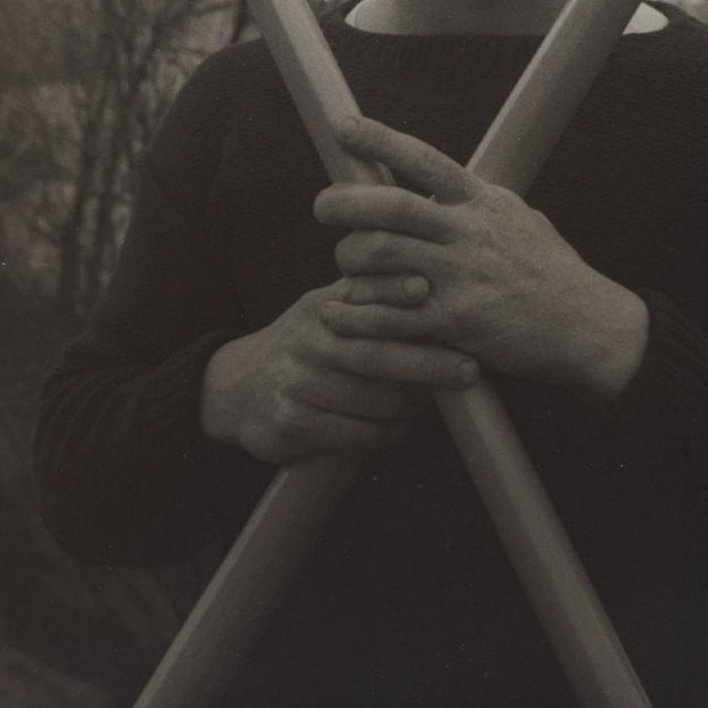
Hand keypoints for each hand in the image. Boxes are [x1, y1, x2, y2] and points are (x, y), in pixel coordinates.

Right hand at [200, 282, 478, 464]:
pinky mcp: (292, 421)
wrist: (239, 388)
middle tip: (469, 370)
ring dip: (411, 405)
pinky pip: (354, 433)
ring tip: (436, 402)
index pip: (360, 294)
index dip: (392, 290)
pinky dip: (385, 432)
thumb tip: (430, 274)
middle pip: (374, 353)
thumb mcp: (327, 308)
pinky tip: (399, 427)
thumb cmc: (306, 343)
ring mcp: (297, 381)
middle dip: (427, 363)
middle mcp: (308, 339)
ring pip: (371, 400)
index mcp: (322, 307)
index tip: (426, 288)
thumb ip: (370, 292)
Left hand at [314, 116, 647, 396]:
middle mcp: (470, 233)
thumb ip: (475, 202)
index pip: (424, 159)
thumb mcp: (518, 219)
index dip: (379, 139)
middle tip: (321, 206)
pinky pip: (394, 314)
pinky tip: (343, 311)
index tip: (342, 126)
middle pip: (393, 206)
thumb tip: (438, 183)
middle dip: (346, 203)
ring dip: (351, 259)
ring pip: (384, 256)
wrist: (588, 326)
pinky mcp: (458, 321)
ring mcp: (463, 277)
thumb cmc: (551, 272)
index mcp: (482, 202)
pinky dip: (362, 312)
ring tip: (344, 264)